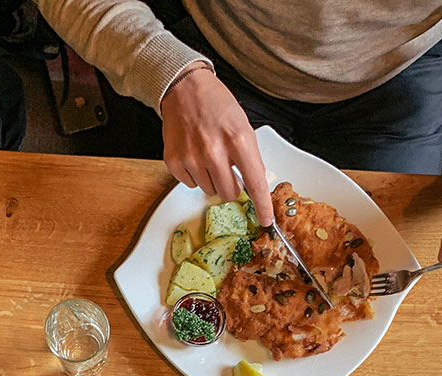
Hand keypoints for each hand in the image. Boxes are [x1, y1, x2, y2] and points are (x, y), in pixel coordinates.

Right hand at [160, 64, 273, 225]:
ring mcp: (192, 158)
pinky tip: (194, 154)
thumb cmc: (217, 105)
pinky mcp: (174, 161)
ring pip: (210, 190)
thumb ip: (250, 156)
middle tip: (228, 168)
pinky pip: (191, 184)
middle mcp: (214, 151)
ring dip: (212, 178)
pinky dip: (195, 174)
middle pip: (229, 193)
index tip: (266, 220)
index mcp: (238, 140)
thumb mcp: (243, 126)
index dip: (262, 205)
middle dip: (232, 186)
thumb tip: (254, 186)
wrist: (185, 89)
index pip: (255, 183)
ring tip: (208, 155)